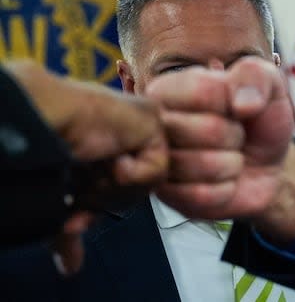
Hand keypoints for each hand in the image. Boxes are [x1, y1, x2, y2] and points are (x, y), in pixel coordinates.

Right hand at [3, 60, 168, 272]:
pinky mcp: (156, 123)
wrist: (41, 124)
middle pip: (135, 193)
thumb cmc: (45, 150)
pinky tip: (111, 156)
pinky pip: (155, 170)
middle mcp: (131, 136)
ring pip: (146, 185)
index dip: (97, 207)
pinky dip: (129, 172)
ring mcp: (145, 127)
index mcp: (112, 147)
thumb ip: (77, 222)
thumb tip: (71, 268)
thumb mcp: (66, 196)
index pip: (122, 193)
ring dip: (112, 185)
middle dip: (103, 198)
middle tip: (82, 185)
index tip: (74, 219)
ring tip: (93, 166)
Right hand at [148, 57, 294, 243]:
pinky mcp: (169, 199)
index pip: (201, 90)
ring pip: (203, 165)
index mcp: (168, 89)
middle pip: (205, 130)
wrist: (267, 165)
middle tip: (233, 135)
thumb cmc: (257, 119)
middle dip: (234, 135)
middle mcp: (154, 126)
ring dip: (231, 163)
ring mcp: (158, 165)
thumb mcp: (266, 83)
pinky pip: (203, 195)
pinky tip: (222, 181)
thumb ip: (255, 75)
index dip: (231, 100)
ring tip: (227, 156)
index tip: (233, 105)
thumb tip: (241, 105)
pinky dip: (225, 188)